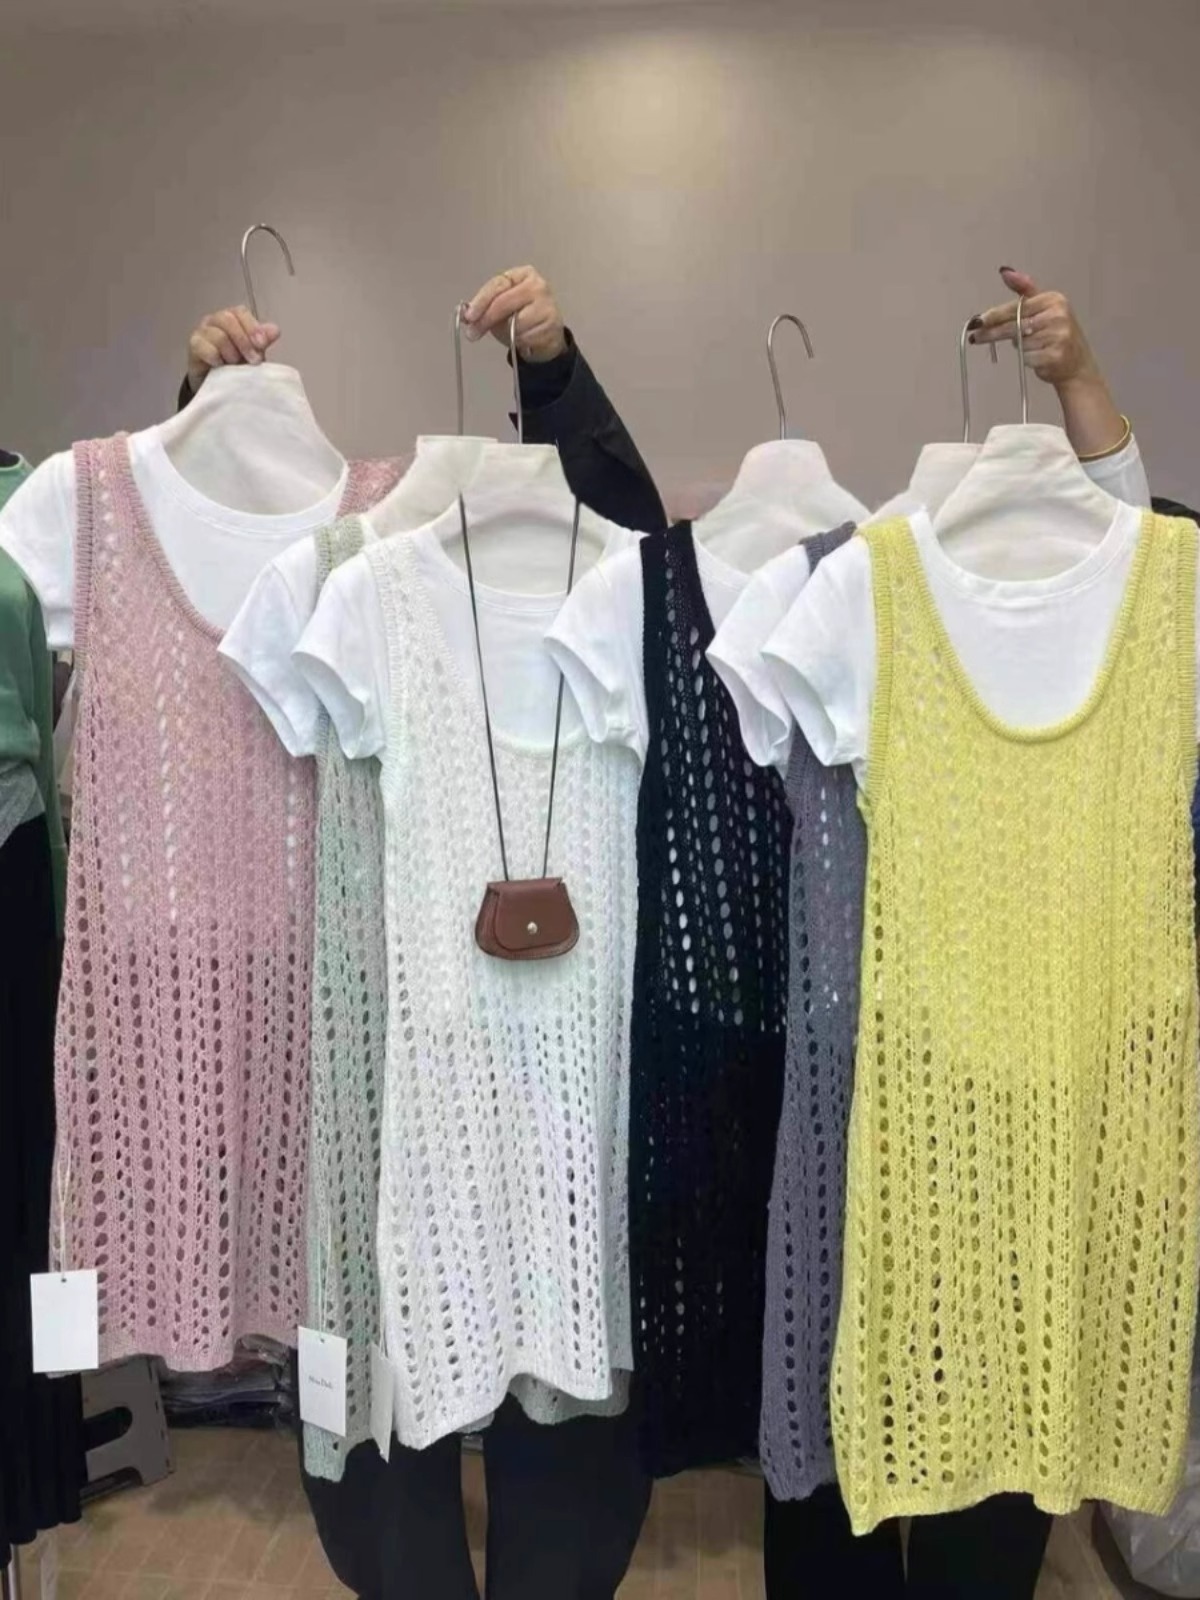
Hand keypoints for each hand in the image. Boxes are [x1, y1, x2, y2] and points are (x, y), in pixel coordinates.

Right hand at [186, 306, 280, 392]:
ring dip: (230, 352)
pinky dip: (214, 357)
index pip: (240, 312)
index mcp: (232, 318)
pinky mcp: (194, 346)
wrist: (218, 384)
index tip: (262, 345)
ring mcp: (202, 331)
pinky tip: (221, 366)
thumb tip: (275, 330)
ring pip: (217, 335)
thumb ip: (262, 341)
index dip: (252, 327)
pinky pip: (202, 346)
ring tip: (235, 365)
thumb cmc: (236, 365)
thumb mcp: (254, 353)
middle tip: (254, 360)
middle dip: (244, 341)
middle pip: (227, 319)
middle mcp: (215, 320)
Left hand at [461, 266, 566, 362]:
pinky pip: (525, 336)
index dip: (481, 301)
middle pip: (503, 302)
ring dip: (507, 333)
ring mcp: (547, 303)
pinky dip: (519, 341)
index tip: (469, 316)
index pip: (497, 285)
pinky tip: (524, 339)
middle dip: (485, 319)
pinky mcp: (552, 323)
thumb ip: (485, 310)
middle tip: (473, 333)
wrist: (548, 334)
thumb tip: (467, 318)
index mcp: (522, 275)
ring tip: (512, 334)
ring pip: (515, 323)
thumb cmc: (523, 318)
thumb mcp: (501, 310)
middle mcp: (537, 285)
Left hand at [969, 269, 1100, 390]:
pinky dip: (1027, 360)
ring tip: (1032, 347)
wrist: (1077, 362)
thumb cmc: (1056, 333)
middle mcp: (1058, 315)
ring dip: (1019, 347)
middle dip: (992, 333)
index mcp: (1053, 300)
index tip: (978, 321)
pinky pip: (1027, 358)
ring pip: (1019, 344)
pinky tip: (1037, 357)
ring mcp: (1058, 336)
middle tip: (975, 337)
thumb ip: (1024, 290)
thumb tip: (1004, 271)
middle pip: (1014, 325)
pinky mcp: (1055, 356)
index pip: (1017, 307)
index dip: (995, 315)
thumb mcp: (1044, 306)